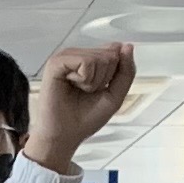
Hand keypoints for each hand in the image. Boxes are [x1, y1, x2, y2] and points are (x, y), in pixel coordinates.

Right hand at [25, 43, 135, 166]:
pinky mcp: (56, 62)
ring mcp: (66, 57)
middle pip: (110, 55)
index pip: (116, 52)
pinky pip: (86, 62)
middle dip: (104, 78)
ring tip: (79, 90)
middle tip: (87, 92)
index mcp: (90, 59)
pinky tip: (72, 86)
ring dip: (94, 81)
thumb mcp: (115, 95)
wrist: (64, 136)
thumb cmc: (85, 118)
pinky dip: (85, 79)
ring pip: (99, 58)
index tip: (99, 89)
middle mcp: (78, 55)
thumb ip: (126, 71)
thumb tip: (127, 46)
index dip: (114, 75)